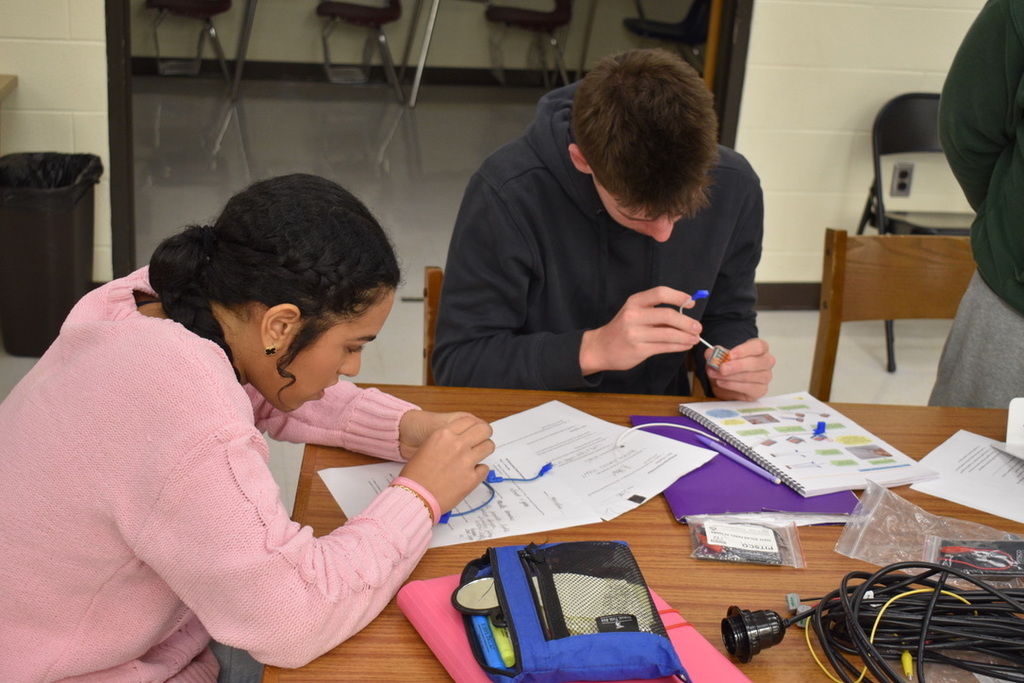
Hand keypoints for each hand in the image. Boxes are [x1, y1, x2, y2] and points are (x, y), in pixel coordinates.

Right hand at [396, 412, 494, 513]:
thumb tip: (459, 439)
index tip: (474, 432)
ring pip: (489, 446)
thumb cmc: (415, 475)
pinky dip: (479, 471)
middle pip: (484, 429)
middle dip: (484, 435)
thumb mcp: (427, 447)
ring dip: (484, 451)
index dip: (473, 427)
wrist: (414, 497)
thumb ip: (445, 440)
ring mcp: (466, 461)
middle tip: (481, 441)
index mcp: (443, 434)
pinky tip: (469, 475)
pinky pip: (485, 468)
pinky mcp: (472, 478)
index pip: (469, 421)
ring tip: (476, 458)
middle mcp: (457, 444)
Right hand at [579, 287, 703, 374]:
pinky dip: (679, 346)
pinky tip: (685, 345)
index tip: (691, 302)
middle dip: (687, 322)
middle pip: (668, 315)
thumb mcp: (634, 313)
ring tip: (696, 338)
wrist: (600, 348)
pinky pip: (664, 347)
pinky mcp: (638, 350)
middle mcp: (633, 315)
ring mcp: (635, 333)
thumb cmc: (622, 329)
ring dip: (686, 337)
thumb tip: (685, 314)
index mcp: (634, 302)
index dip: (678, 296)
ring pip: (668, 334)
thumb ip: (655, 312)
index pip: (660, 293)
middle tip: (698, 327)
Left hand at [705, 337, 774, 400]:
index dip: (744, 350)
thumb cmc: (729, 365)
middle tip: (722, 368)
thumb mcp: (720, 357)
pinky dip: (733, 385)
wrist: (727, 381)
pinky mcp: (760, 390)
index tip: (730, 355)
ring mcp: (765, 376)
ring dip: (731, 377)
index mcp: (760, 348)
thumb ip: (715, 354)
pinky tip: (722, 383)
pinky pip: (749, 388)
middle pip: (757, 362)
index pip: (758, 346)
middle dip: (737, 366)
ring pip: (752, 376)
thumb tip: (710, 352)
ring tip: (717, 375)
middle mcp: (766, 361)